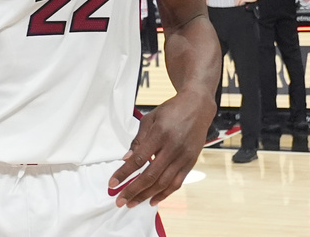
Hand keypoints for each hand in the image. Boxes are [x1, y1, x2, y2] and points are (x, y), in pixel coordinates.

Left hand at [109, 90, 214, 207]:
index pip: (138, 159)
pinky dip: (164, 194)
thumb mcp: (150, 119)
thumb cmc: (170, 111)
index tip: (112, 183)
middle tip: (120, 201)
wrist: (197, 107)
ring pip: (163, 183)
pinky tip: (152, 200)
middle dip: (132, 190)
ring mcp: (183, 157)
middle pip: (150, 175)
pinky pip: (176, 183)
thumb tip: (126, 158)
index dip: (124, 173)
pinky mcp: (190, 162)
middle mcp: (172, 148)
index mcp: (159, 134)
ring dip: (146, 195)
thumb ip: (138, 139)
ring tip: (132, 203)